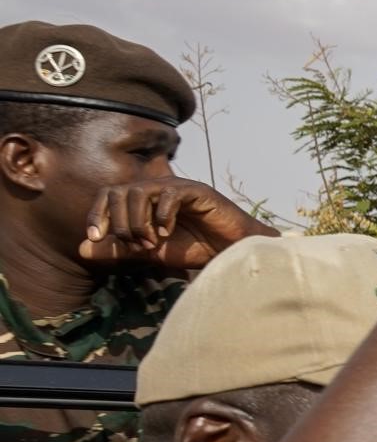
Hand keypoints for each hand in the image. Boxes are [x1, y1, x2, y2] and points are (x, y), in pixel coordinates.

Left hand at [78, 177, 273, 268]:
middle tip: (136, 246)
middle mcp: (157, 189)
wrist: (230, 252)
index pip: (109, 195)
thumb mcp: (149, 253)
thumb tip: (81, 250)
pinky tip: (167, 233)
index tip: (96, 238)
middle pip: (119, 192)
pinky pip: (169, 194)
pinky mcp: (197, 191)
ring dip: (139, 222)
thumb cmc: (194, 249)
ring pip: (140, 192)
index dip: (98, 214)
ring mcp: (177, 188)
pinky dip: (162, 216)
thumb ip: (119, 249)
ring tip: (152, 242)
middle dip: (121, 223)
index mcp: (144, 200)